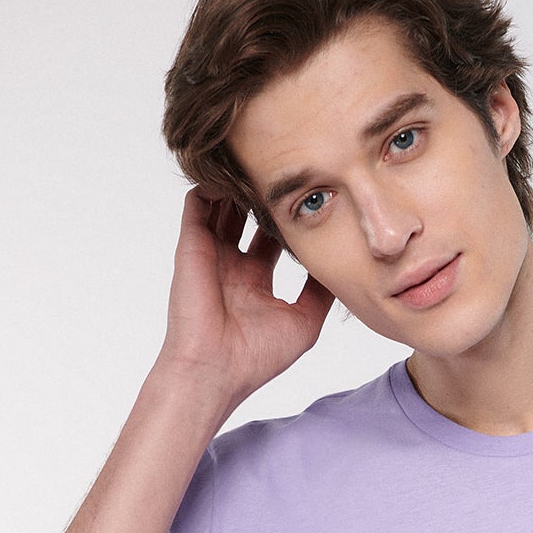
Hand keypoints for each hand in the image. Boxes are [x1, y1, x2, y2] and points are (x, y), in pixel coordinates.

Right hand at [156, 187, 335, 406]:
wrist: (214, 370)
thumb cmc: (256, 357)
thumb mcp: (305, 322)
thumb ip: (321, 291)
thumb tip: (340, 264)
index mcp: (255, 281)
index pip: (272, 240)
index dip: (289, 221)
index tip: (311, 201)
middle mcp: (232, 264)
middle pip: (248, 217)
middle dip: (265, 197)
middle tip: (288, 173)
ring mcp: (211, 253)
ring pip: (224, 205)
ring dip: (240, 185)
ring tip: (264, 162)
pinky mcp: (193, 245)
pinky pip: (198, 203)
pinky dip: (213, 183)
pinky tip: (236, 169)